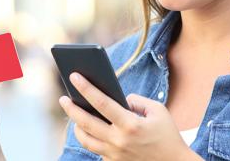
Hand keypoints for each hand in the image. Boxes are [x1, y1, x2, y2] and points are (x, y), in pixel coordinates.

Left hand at [58, 72, 201, 160]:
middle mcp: (119, 141)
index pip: (102, 103)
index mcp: (130, 125)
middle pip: (86, 123)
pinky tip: (88, 130)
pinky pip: (97, 150)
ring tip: (73, 115)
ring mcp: (114, 155)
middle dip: (71, 109)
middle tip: (63, 98)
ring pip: (86, 140)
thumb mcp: (157, 110)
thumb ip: (137, 100)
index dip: (86, 88)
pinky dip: (91, 139)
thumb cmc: (167, 134)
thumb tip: (120, 99)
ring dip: (77, 127)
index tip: (74, 76)